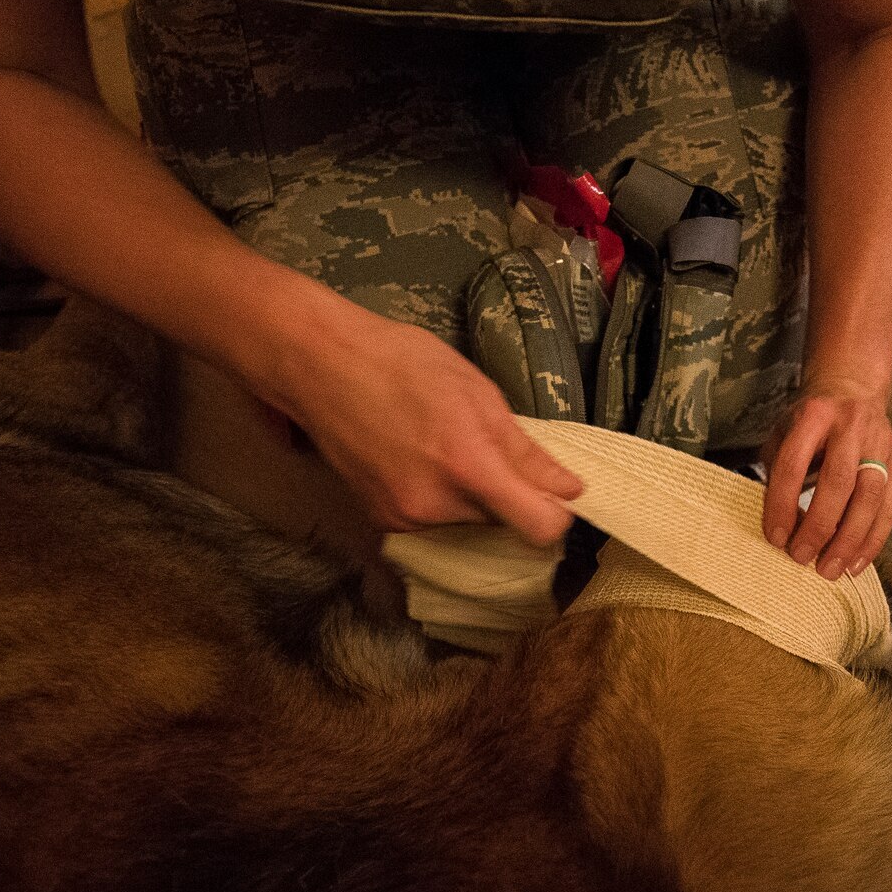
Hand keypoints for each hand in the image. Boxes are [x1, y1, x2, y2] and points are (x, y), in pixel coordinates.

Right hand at [275, 305, 580, 545]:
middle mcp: (435, 506)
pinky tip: (418, 461)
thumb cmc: (401, 363)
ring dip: (469, 498)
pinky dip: (438, 502)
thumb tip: (571, 489)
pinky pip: (432, 525)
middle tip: (482, 449)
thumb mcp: (478, 392)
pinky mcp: (380, 523)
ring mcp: (403, 519)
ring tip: (442, 449)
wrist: (320, 365)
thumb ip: (525, 451)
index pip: (537, 528)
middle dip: (504, 496)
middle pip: (502, 525)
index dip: (555, 515)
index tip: (552, 495)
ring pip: (467, 526)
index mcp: (467, 466)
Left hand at [761, 377, 891, 578]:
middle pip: (838, 481)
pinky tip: (856, 563)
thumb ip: (777, 472)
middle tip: (801, 558)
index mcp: (813, 415)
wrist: (854, 389)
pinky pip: (890, 507)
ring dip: (850, 539)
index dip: (783, 503)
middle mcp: (850, 427)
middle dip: (820, 526)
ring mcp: (880, 443)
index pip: (795, 463)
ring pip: (870, 497)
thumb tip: (778, 527)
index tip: (775, 537)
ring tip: (831, 570)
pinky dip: (873, 540)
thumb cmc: (810, 421)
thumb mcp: (784, 432)